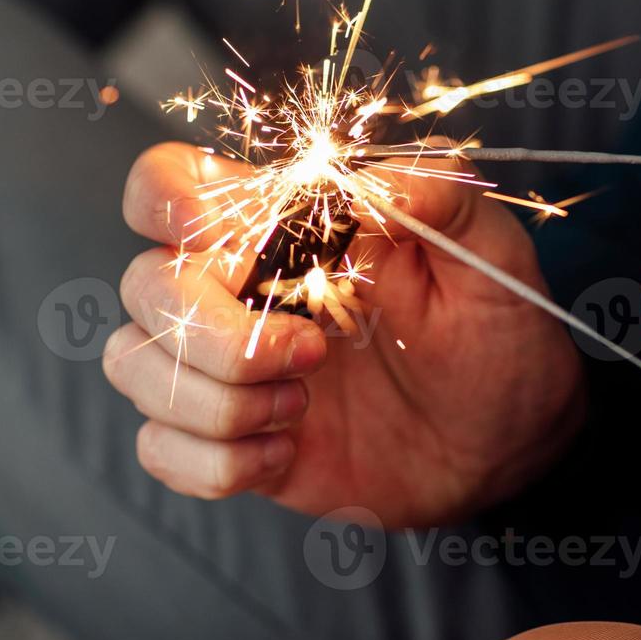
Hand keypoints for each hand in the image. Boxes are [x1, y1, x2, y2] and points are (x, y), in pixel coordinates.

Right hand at [105, 143, 583, 527]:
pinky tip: (284, 454)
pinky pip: (157, 448)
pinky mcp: (228, 441)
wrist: (509, 446)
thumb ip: (438, 193)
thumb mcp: (491, 255)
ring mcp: (224, 370)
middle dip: (214, 333)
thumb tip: (365, 177)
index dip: (177, 214)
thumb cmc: (498, 337)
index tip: (255, 258)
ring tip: (302, 407)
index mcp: (286, 229)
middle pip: (140, 284)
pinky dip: (215, 462)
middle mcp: (238, 291)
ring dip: (215, 401)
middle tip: (313, 354)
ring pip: (131, 365)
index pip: (165, 187)